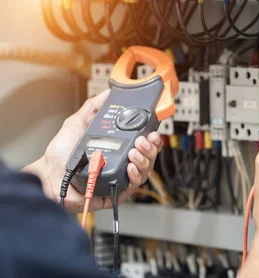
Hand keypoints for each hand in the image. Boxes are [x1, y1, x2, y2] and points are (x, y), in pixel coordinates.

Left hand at [23, 90, 162, 212]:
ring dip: (144, 160)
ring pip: (145, 171)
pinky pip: (133, 186)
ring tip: (134, 152)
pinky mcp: (116, 192)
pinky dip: (135, 176)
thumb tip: (107, 92)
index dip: (151, 138)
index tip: (152, 131)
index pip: (143, 143)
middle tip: (142, 141)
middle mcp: (121, 162)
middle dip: (150, 148)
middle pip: (148, 157)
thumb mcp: (77, 123)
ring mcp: (120, 178)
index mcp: (117, 147)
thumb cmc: (60, 154)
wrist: (49, 174)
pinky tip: (130, 167)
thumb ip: (93, 107)